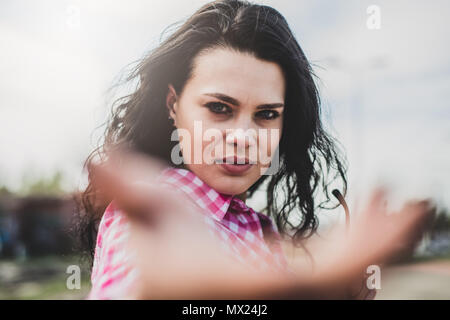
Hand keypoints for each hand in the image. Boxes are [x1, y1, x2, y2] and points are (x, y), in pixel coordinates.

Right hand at [91, 149, 434, 298]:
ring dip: (374, 246)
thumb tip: (95, 157)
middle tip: (400, 200)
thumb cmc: (163, 261)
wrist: (167, 294)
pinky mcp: (295, 297)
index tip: (402, 203)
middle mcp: (281, 300)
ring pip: (351, 286)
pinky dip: (359, 256)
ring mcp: (290, 303)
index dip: (373, 243)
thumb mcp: (150, 219)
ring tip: (382, 204)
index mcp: (256, 283)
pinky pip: (340, 283)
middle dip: (383, 242)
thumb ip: (129, 190)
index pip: (331, 273)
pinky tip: (362, 221)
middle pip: (354, 282)